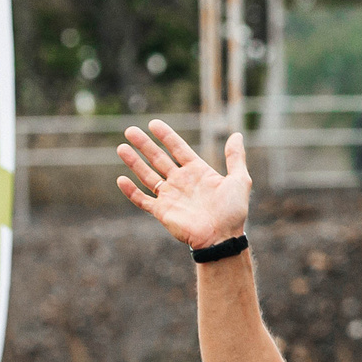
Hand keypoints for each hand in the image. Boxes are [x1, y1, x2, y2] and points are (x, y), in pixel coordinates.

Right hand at [117, 121, 249, 251]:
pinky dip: (131, 191)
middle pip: (158, 158)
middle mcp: (181, 182)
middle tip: (130, 131)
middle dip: (144, 145)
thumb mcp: (240, 180)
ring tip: (121, 148)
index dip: (166, 136)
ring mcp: (170, 196)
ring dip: (134, 162)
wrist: (223, 238)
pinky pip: (143, 200)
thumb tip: (237, 134)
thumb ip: (235, 157)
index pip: (178, 148)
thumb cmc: (233, 211)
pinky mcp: (162, 212)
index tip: (153, 124)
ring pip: (147, 175)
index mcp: (197, 172)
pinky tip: (121, 179)